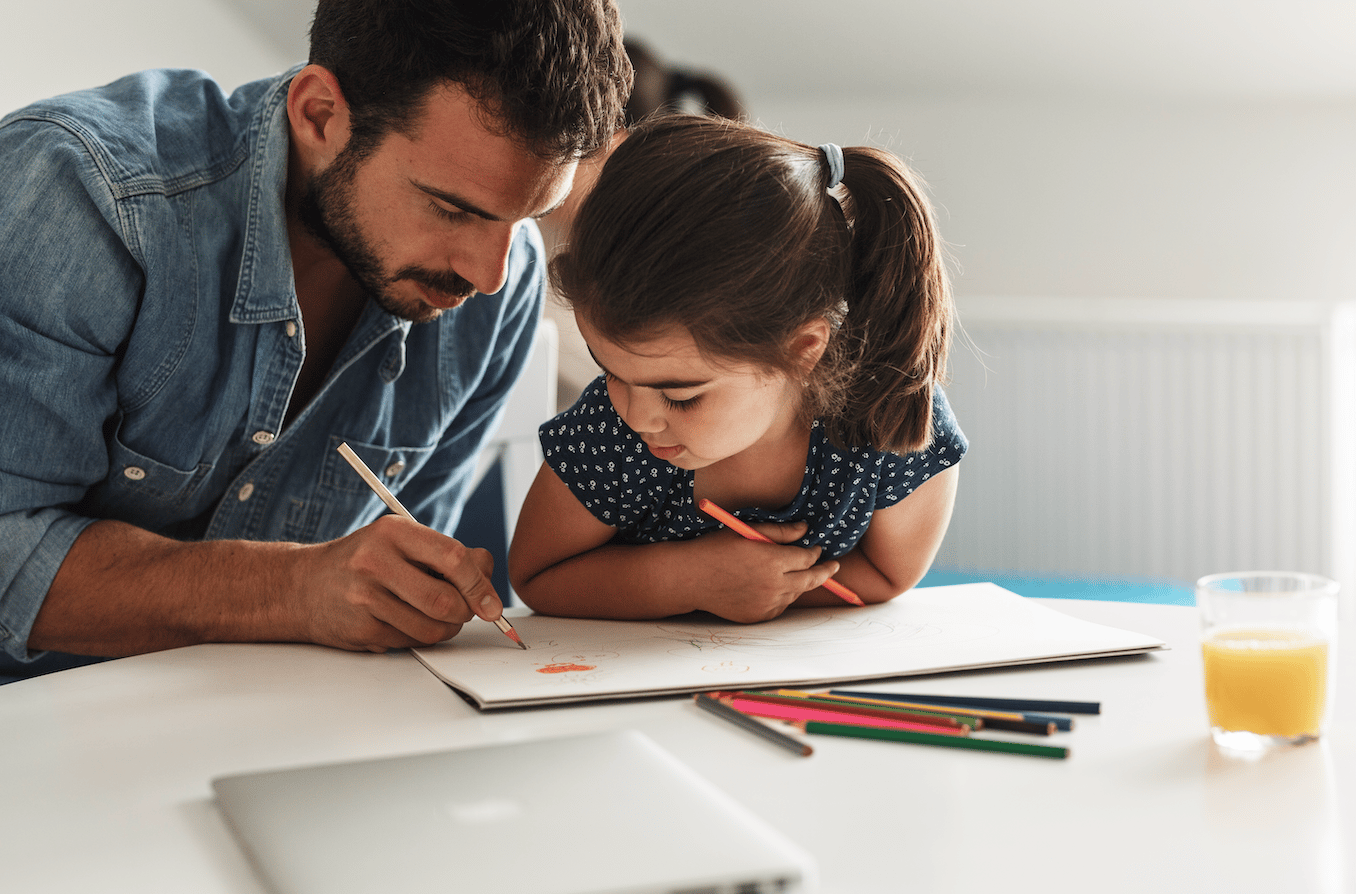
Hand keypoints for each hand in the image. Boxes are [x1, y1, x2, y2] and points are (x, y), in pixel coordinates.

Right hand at [292, 514, 501, 651]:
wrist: (303, 586)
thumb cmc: (364, 561)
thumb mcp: (401, 541)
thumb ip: (446, 554)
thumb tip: (487, 574)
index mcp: (394, 532)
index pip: (453, 558)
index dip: (480, 585)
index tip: (492, 604)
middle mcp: (376, 561)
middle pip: (446, 601)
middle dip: (465, 612)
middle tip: (464, 610)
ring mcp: (365, 597)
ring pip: (432, 629)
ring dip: (445, 629)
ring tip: (433, 615)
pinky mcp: (360, 628)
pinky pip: (410, 642)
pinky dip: (418, 637)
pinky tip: (402, 621)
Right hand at [684, 521, 838, 622]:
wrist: (690, 578)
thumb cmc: (716, 549)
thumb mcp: (747, 531)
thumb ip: (780, 532)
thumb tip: (804, 530)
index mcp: (773, 561)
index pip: (807, 558)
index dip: (814, 552)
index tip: (816, 549)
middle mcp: (774, 585)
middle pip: (811, 580)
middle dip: (825, 572)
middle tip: (833, 567)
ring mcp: (766, 604)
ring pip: (795, 594)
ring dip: (800, 583)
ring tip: (798, 574)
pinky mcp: (758, 616)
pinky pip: (780, 606)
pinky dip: (782, 596)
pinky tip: (774, 587)